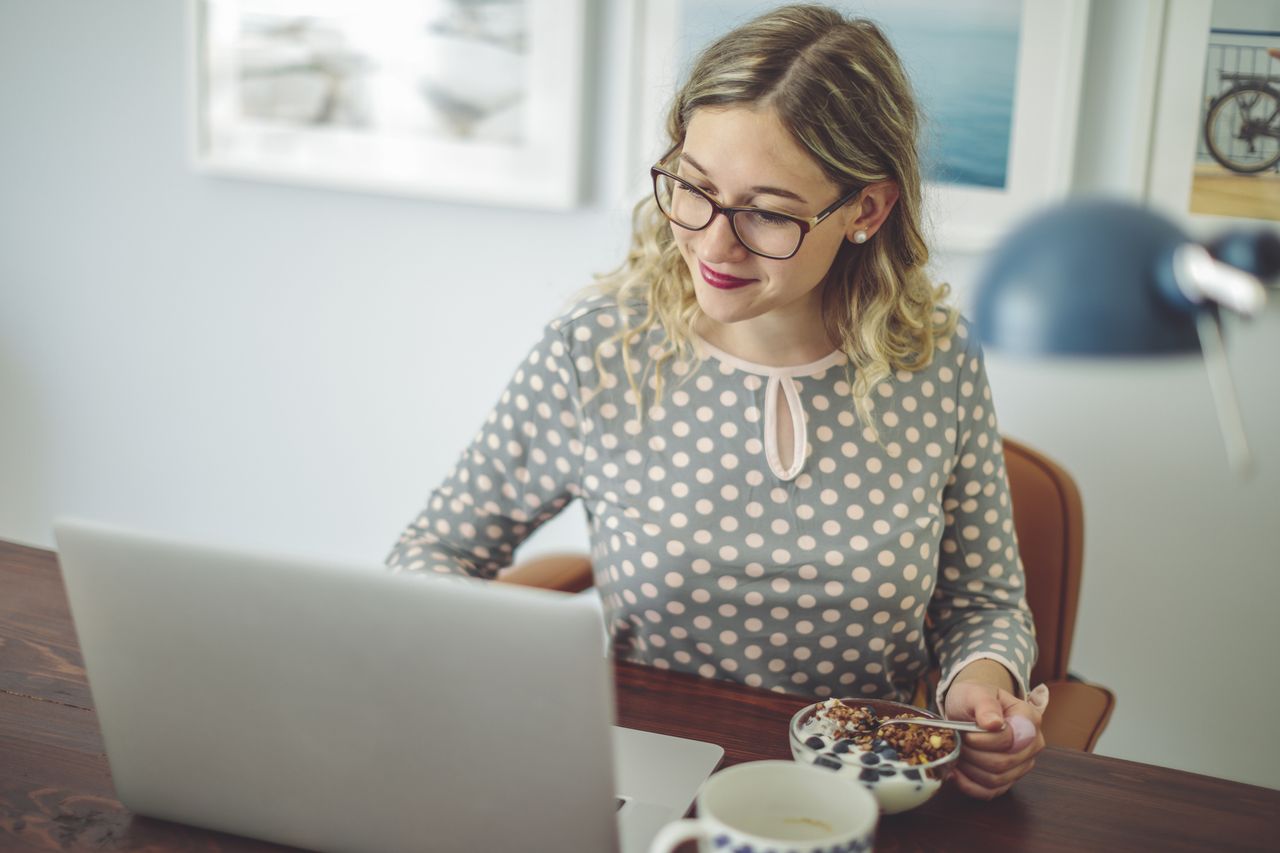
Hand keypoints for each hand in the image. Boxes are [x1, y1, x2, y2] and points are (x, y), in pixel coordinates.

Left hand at [943, 680, 1043, 799]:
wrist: (968, 708)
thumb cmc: (974, 698)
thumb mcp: (975, 693)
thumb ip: (985, 705)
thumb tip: (993, 723)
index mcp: (1029, 720)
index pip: (1011, 740)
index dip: (984, 740)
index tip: (966, 732)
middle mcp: (1032, 746)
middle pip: (1003, 763)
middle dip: (973, 753)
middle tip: (958, 741)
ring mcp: (1021, 766)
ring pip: (996, 779)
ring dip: (969, 768)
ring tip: (957, 751)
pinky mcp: (1007, 780)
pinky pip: (990, 793)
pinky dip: (969, 785)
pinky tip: (955, 772)